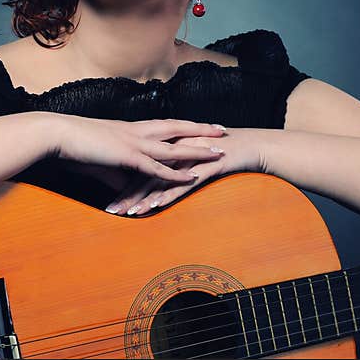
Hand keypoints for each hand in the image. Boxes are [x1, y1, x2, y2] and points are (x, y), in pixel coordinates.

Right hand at [48, 115, 228, 186]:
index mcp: (131, 128)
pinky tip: (192, 176)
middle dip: (201, 130)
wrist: (57, 135)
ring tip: (220, 152)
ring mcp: (134, 142)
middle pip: (177, 128)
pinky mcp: (127, 156)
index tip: (203, 124)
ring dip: (198, 150)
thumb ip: (118, 175)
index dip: (185, 125)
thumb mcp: (101, 160)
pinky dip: (176, 172)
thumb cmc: (75, 145)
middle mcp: (137, 131)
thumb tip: (127, 188)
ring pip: (174, 146)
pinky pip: (157, 166)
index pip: (166, 124)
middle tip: (223, 131)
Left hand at [104, 127, 266, 215]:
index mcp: (169, 147)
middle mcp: (176, 151)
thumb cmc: (222, 154)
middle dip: (127, 194)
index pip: (141, 168)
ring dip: (144, 198)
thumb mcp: (192, 161)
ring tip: (128, 214)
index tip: (108, 198)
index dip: (123, 184)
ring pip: (162, 180)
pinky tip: (157, 205)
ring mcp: (190, 158)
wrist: (251, 145)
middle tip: (110, 211)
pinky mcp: (206, 167)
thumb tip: (157, 188)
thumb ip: (174, 171)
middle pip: (147, 175)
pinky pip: (185, 183)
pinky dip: (170, 194)